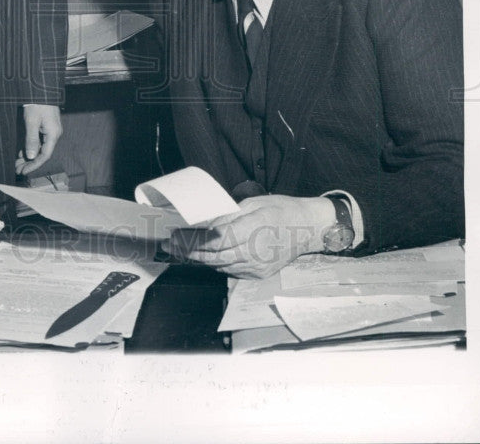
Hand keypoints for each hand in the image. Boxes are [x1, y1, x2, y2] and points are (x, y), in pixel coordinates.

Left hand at [16, 104, 61, 174]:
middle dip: (30, 163)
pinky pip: (40, 141)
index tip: (24, 171)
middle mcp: (54, 134)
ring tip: (18, 164)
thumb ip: (32, 140)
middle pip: (43, 153)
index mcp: (53, 134)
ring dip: (29, 156)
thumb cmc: (37, 103)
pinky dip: (31, 148)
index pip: (45, 156)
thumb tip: (31, 157)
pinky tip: (22, 153)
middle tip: (18, 170)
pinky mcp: (47, 127)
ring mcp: (51, 130)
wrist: (41, 89)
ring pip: (40, 148)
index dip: (34, 165)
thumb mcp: (32, 122)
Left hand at [166, 195, 335, 278]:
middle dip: (189, 250)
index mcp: (255, 228)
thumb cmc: (281, 210)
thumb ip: (229, 216)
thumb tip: (205, 223)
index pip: (217, 239)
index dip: (193, 239)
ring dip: (199, 259)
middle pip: (214, 256)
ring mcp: (257, 267)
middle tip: (171, 244)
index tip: (176, 235)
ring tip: (181, 249)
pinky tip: (204, 256)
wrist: (308, 229)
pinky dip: (216, 263)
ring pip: (220, 265)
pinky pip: (231, 270)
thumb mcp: (254, 204)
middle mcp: (256, 252)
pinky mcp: (258, 274)